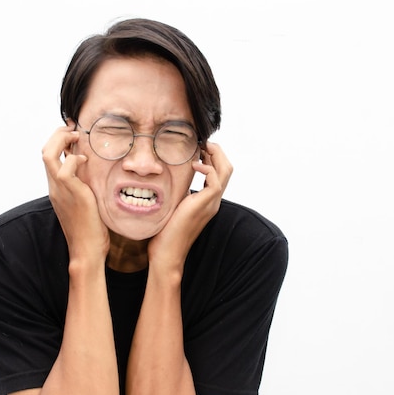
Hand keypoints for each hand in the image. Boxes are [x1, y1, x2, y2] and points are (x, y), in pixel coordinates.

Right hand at [42, 123, 109, 266]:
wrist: (87, 249)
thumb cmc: (90, 228)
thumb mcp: (86, 200)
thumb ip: (85, 185)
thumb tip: (94, 171)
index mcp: (57, 187)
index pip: (49, 156)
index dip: (58, 140)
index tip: (73, 132)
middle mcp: (54, 186)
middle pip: (44, 150)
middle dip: (58, 134)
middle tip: (74, 130)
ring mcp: (60, 189)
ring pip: (48, 154)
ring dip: (62, 140)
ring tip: (77, 137)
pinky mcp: (71, 193)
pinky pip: (65, 168)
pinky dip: (73, 159)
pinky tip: (85, 161)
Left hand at [148, 142, 232, 275]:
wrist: (167, 253)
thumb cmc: (166, 233)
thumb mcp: (173, 206)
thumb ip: (177, 193)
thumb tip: (170, 179)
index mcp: (208, 201)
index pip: (220, 173)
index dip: (212, 157)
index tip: (199, 147)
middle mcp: (213, 201)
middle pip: (227, 168)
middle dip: (217, 151)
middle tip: (202, 142)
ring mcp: (211, 203)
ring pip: (226, 170)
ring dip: (215, 154)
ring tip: (202, 147)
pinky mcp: (205, 204)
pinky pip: (215, 180)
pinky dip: (207, 167)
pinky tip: (193, 165)